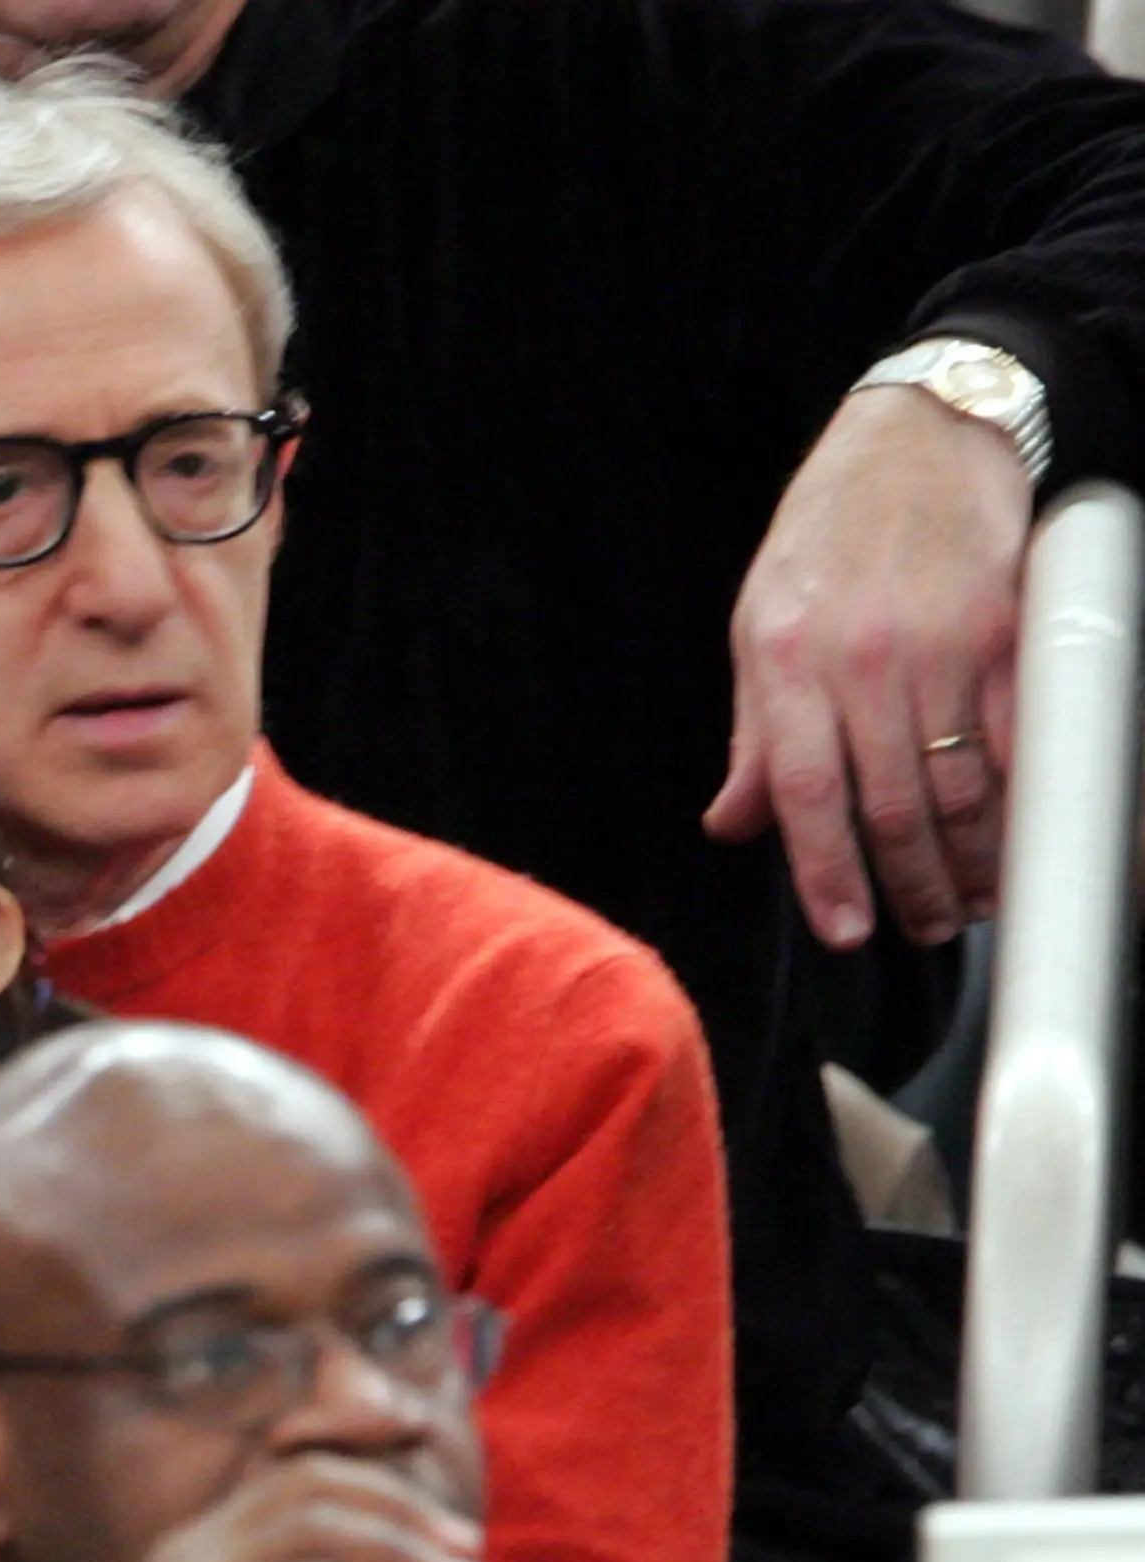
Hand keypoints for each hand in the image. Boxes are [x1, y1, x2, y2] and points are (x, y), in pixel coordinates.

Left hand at [711, 386, 1031, 949]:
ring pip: (960, 785)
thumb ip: (754, 735)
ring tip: (969, 902)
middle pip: (889, 803)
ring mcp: (942, 646)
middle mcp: (862, 658)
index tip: (844, 927)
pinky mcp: (1008, 632)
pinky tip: (1017, 840)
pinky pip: (1017, 741)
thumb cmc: (829, 534)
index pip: (803, 792)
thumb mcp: (758, 626)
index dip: (825, 872)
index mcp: (786, 660)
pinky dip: (1020, 804)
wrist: (919, 439)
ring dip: (970, 861)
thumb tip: (733, 821)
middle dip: (907, 885)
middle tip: (920, 928)